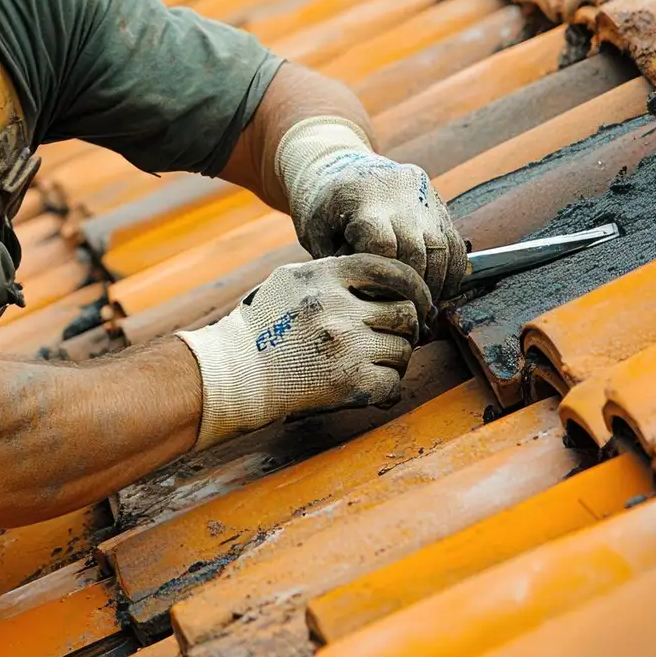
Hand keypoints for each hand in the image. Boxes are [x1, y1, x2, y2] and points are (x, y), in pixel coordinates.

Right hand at [176, 254, 431, 449]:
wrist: (235, 373)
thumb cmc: (262, 326)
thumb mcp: (290, 280)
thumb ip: (332, 272)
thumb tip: (380, 275)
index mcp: (326, 276)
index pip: (392, 269)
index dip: (415, 285)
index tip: (420, 299)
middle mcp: (339, 308)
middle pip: (405, 312)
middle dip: (407, 325)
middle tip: (396, 336)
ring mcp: (346, 347)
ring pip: (404, 348)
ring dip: (397, 356)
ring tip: (377, 361)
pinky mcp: (350, 384)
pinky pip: (394, 382)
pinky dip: (389, 386)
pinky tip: (374, 385)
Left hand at [276, 118, 467, 298]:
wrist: (341, 166)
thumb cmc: (323, 207)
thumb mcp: (314, 231)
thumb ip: (337, 263)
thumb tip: (368, 297)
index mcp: (362, 198)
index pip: (383, 246)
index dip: (383, 279)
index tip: (375, 302)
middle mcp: (399, 194)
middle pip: (416, 252)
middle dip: (412, 290)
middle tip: (404, 316)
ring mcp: (422, 197)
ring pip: (442, 250)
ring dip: (435, 286)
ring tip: (422, 309)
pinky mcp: (437, 202)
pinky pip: (455, 243)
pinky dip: (451, 272)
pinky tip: (437, 291)